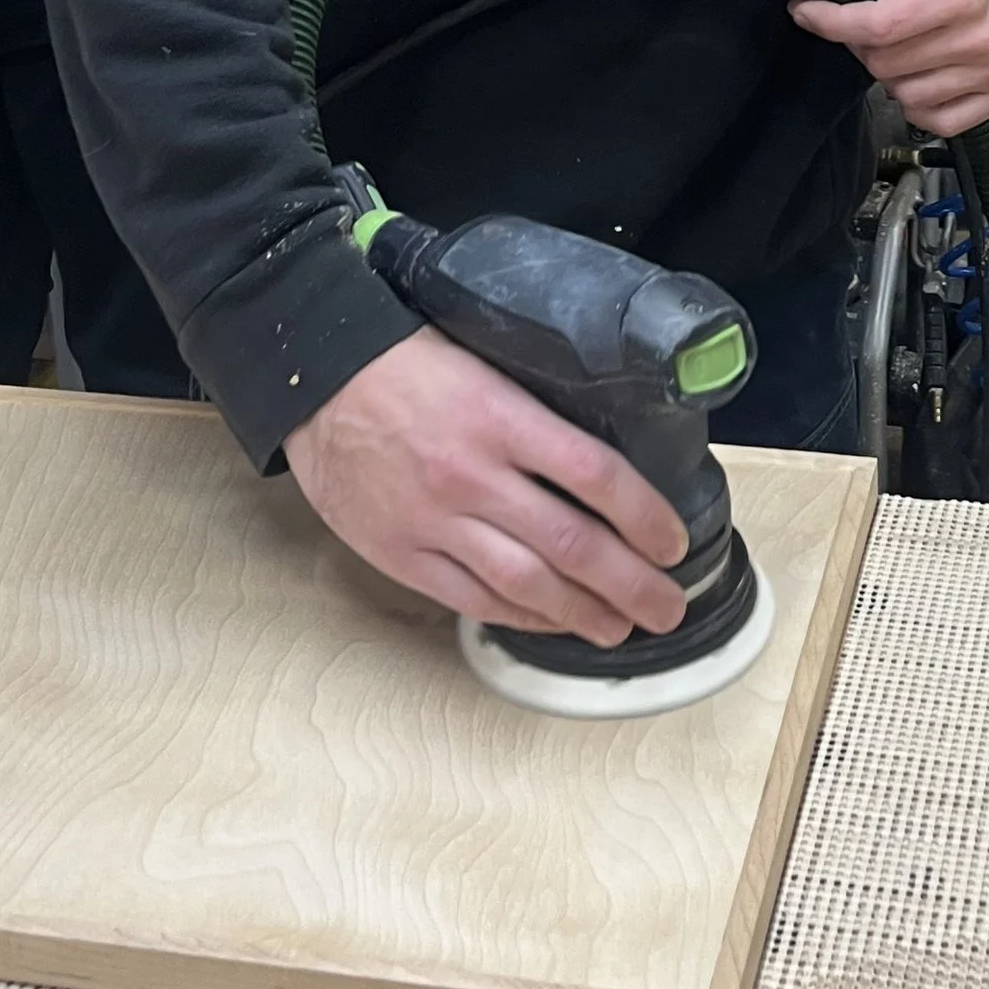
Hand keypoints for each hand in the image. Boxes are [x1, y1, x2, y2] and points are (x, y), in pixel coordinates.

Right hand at [283, 328, 690, 648]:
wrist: (315, 376)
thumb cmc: (403, 360)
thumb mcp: (483, 361)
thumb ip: (534, 414)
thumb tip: (598, 461)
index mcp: (499, 416)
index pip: (596, 476)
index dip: (645, 516)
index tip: (673, 541)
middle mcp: (472, 475)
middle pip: (573, 544)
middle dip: (632, 584)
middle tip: (668, 605)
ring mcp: (434, 521)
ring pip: (526, 585)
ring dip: (583, 614)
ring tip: (620, 627)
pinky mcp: (401, 553)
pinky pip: (472, 600)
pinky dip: (520, 618)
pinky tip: (551, 622)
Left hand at [790, 0, 988, 136]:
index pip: (878, 25)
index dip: (830, 20)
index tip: (807, 10)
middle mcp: (981, 36)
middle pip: (886, 64)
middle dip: (862, 44)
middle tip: (869, 25)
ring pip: (907, 97)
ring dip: (892, 75)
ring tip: (902, 47)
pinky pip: (940, 121)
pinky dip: (920, 104)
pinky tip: (921, 75)